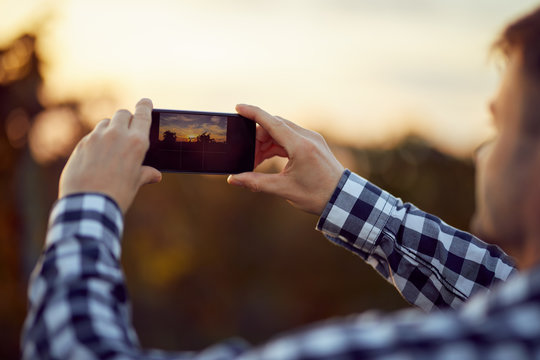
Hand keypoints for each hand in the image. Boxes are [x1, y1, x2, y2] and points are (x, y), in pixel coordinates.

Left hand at [59, 98, 161, 212]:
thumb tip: (155, 174)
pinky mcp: (81, 145)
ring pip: (105, 123)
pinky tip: (97, 157)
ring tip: (111, 146)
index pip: (142, 114)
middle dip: (126, 119)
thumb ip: (144, 173)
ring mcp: (96, 138)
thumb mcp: (135, 183)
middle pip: (122, 114)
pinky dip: (97, 141)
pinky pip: (92, 136)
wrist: (88, 205)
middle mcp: (116, 135)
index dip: (145, 106)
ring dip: (110, 129)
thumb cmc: (117, 195)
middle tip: (127, 130)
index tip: (145, 102)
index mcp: (136, 142)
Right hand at [227, 104, 344, 214]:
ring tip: (256, 161)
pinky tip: (268, 157)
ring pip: (281, 132)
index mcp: (300, 146)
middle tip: (247, 156)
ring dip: (266, 143)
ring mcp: (312, 139)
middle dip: (257, 138)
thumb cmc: (316, 195)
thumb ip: (256, 182)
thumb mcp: (283, 189)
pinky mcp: (313, 143)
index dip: (253, 113)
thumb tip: (233, 180)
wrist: (342, 199)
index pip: (272, 123)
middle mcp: (307, 137)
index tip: (238, 107)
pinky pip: (290, 137)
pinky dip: (276, 145)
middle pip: (274, 126)